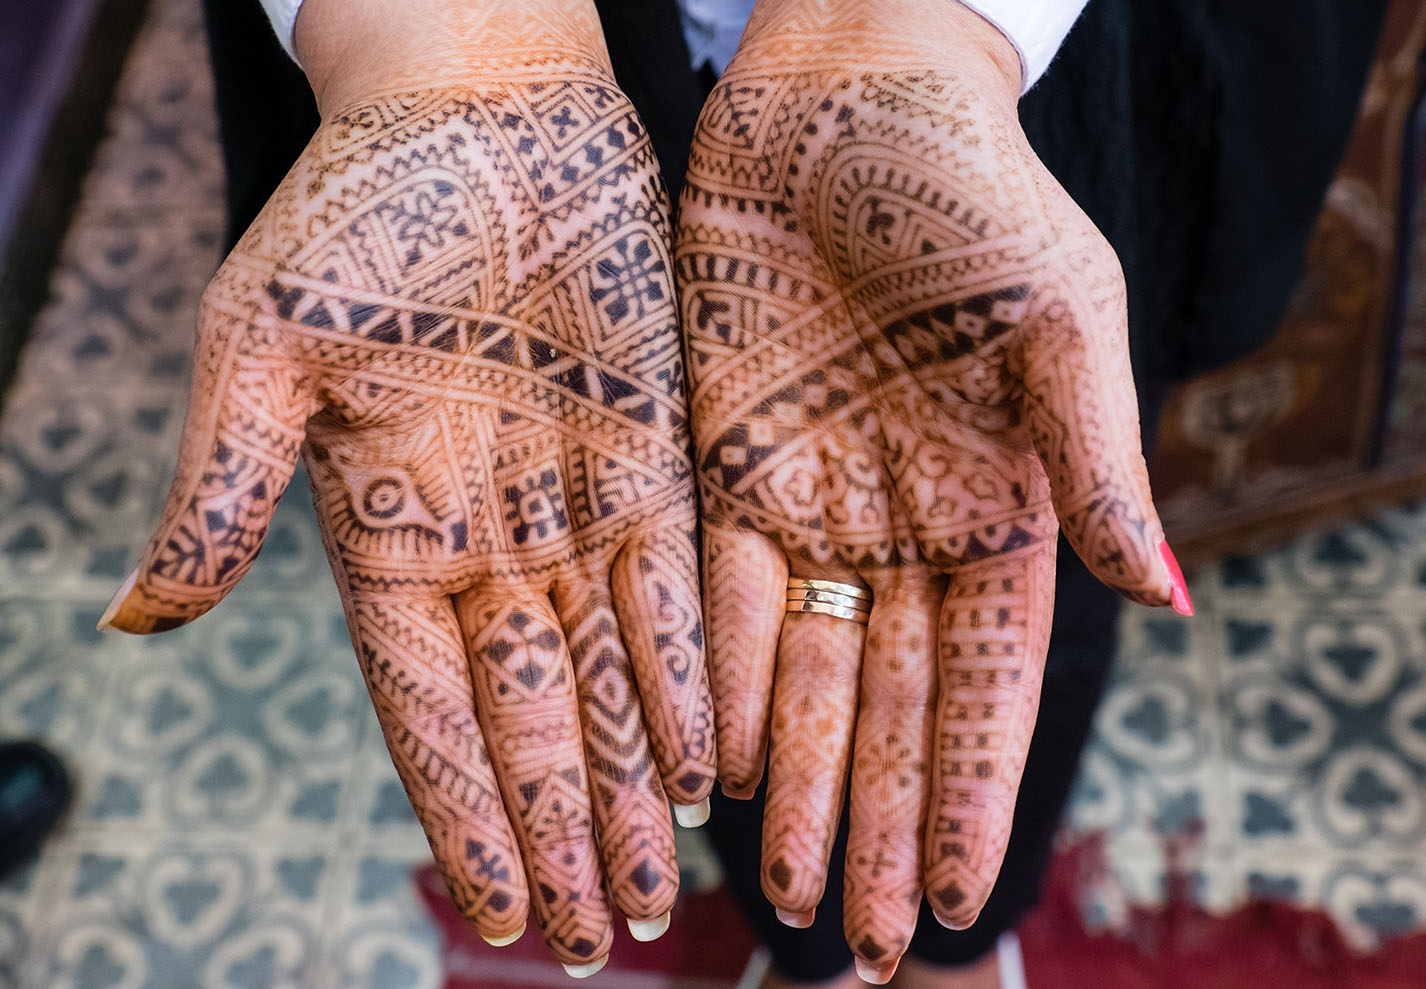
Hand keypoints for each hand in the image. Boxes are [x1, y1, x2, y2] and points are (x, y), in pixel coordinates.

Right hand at [100, 0, 713, 971]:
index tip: (495, 910)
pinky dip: (692, 674)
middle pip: (531, 719)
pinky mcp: (658, 457)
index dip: (462, 813)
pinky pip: (677, 588)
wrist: (481, 109)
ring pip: (611, 677)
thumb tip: (140, 614)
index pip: (427, 708)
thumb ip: (223, 485)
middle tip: (599, 942)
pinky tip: (712, 761)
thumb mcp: (263, 347)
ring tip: (663, 891)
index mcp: (384, 531)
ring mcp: (576, 505)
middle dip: (564, 832)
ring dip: (635, 786)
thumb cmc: (356, 212)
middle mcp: (489, 541)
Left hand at [677, 0, 1185, 979]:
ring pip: (799, 673)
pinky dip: (710, 683)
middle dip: (875, 825)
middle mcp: (906, 522)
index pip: (987, 682)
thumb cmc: (972, 188)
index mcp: (1004, 501)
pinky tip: (705, 771)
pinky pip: (711, 597)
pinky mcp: (722, 464)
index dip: (969, 791)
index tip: (956, 901)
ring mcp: (811, 500)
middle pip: (888, 705)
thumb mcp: (1059, 317)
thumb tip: (1171, 598)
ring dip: (794, 784)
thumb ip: (1099, 461)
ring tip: (782, 898)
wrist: (842, 89)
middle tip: (860, 947)